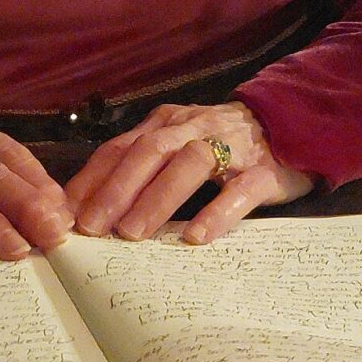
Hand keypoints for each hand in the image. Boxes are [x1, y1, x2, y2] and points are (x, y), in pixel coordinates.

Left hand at [66, 101, 315, 244]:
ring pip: (189, 164)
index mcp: (168, 124)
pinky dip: (216, 212)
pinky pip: (239, 190)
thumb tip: (91, 207)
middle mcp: (194, 128)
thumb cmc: (225, 145)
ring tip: (132, 234)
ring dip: (157, 199)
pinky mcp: (265, 170)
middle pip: (149, 151)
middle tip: (91, 228)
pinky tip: (196, 237)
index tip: (66, 212)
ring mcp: (232, 146)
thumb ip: (144, 166)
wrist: (295, 124)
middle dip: (116, 189)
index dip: (92, 179)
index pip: (121, 147)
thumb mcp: (180, 144)